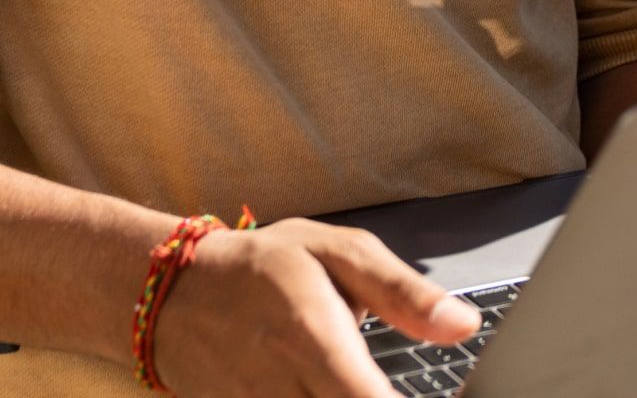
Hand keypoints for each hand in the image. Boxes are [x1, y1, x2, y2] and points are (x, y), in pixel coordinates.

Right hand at [152, 217, 480, 397]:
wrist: (172, 294)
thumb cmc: (262, 268)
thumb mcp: (337, 253)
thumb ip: (403, 293)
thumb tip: (464, 324)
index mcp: (313, 341)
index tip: (459, 396)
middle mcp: (281, 389)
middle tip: (416, 390)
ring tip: (366, 387)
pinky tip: (338, 394)